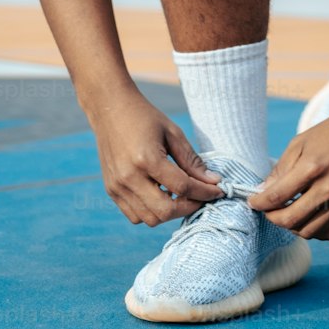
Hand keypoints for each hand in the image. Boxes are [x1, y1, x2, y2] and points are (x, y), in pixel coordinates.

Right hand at [87, 86, 223, 226]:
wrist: (110, 109)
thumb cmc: (145, 117)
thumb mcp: (173, 133)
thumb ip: (192, 160)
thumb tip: (213, 181)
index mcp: (146, 159)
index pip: (182, 187)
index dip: (204, 192)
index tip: (218, 191)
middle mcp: (129, 178)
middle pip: (165, 211)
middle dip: (188, 207)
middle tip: (200, 196)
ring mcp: (117, 187)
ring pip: (150, 219)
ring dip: (170, 212)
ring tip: (181, 195)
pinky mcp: (111, 191)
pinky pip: (135, 215)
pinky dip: (152, 212)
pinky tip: (161, 194)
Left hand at [247, 103, 328, 241]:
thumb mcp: (301, 142)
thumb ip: (281, 169)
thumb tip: (262, 192)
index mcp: (313, 167)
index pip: (277, 196)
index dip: (259, 202)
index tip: (252, 202)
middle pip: (290, 220)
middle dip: (272, 217)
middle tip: (268, 210)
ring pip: (309, 232)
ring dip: (292, 227)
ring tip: (288, 213)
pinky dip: (315, 232)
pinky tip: (309, 218)